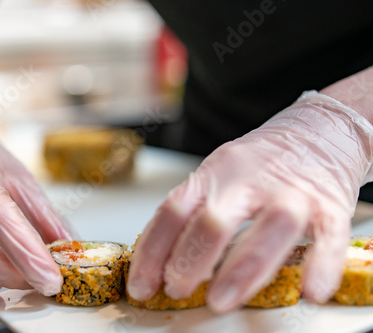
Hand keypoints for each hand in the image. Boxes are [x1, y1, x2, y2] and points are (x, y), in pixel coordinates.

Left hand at [127, 91, 372, 311]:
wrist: (319, 130)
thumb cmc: (263, 161)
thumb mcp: (219, 173)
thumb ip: (196, 209)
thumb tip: (163, 259)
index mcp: (215, 174)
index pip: (173, 210)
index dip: (152, 251)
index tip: (141, 285)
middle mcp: (249, 181)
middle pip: (214, 220)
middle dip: (188, 261)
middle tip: (175, 290)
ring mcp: (290, 192)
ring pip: (269, 227)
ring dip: (242, 269)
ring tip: (220, 300)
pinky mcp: (328, 204)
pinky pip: (328, 235)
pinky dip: (320, 264)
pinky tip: (310, 290)